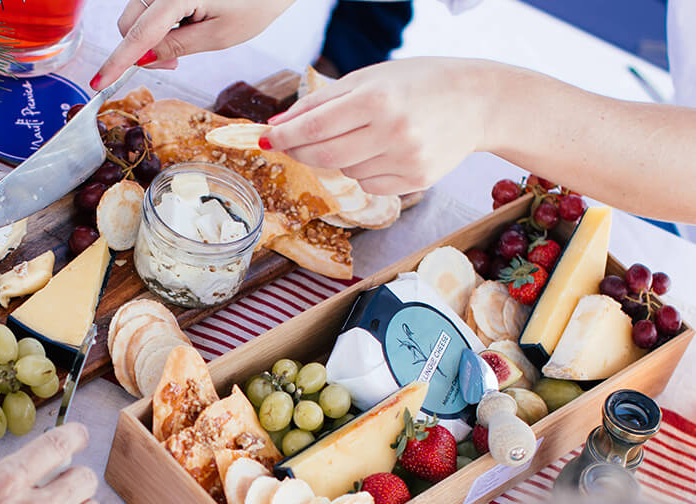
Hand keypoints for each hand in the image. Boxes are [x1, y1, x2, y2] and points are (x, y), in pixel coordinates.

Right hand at [92, 0, 295, 88]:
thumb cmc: (256, 1)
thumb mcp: (219, 35)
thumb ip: (176, 47)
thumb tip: (142, 59)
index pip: (138, 35)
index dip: (117, 62)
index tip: (98, 82)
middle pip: (129, 23)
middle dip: (142, 50)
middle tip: (174, 64)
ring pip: (136, 13)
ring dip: (151, 34)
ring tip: (189, 35)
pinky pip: (149, 3)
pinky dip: (159, 19)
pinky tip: (186, 20)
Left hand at [264, 58, 496, 195]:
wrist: (479, 101)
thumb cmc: (420, 83)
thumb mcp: (371, 78)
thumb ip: (322, 101)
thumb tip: (278, 126)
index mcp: (378, 98)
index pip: (314, 127)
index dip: (284, 137)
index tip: (266, 140)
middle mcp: (392, 131)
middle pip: (322, 156)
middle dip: (300, 151)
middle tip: (292, 144)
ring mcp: (406, 160)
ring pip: (345, 172)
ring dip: (339, 158)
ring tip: (365, 134)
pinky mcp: (416, 181)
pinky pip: (368, 185)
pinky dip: (364, 171)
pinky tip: (384, 151)